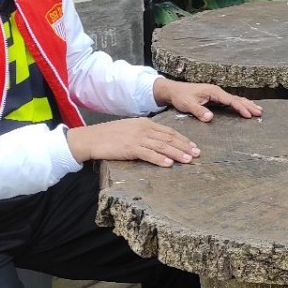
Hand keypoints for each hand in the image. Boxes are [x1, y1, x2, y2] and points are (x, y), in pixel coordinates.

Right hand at [66, 118, 200, 167]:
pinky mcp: (130, 148)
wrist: (91, 138)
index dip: (183, 139)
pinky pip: (148, 154)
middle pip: (169, 138)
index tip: (193, 146)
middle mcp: (143, 129)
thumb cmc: (109, 135)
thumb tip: (159, 141)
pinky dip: (160, 159)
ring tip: (188, 160)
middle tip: (197, 154)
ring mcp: (137, 138)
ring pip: (162, 146)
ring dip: (177, 153)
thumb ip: (145, 133)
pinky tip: (169, 164)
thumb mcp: (130, 129)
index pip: (169, 131)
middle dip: (185, 146)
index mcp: (145, 123)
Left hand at [152, 78, 261, 121]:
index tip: (248, 115)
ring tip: (258, 110)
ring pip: (235, 99)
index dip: (240, 107)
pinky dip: (240, 104)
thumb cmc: (181, 96)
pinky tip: (245, 108)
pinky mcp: (215, 98)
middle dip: (249, 105)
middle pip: (236, 99)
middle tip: (260, 113)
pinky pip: (231, 102)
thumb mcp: (187, 104)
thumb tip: (210, 117)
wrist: (174, 91)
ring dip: (247, 104)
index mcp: (213, 91)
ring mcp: (217, 94)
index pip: (230, 100)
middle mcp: (217, 91)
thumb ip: (199, 110)